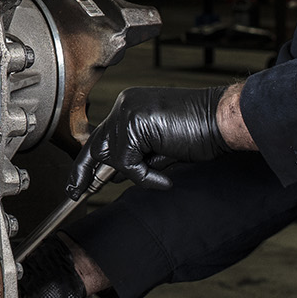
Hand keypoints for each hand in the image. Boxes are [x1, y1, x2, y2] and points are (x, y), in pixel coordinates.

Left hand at [67, 86, 232, 193]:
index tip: (77, 181)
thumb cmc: (200, 132)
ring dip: (138, 173)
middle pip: (95, 145)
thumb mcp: (159, 147)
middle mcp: (124, 105)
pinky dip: (147, 176)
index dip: (87, 162)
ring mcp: (128, 111)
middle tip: (74, 193)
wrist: (222, 120)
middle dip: (84, 173)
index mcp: (130, 106)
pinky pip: (128, 164)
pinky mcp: (135, 124)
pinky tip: (165, 178)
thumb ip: (135, 156)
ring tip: (163, 170)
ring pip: (114, 158)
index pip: (101, 136)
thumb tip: (111, 176)